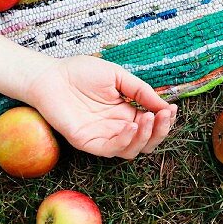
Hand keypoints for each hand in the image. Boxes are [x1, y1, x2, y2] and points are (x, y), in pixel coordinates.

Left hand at [25, 55, 176, 158]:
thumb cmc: (81, 73)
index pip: (152, 125)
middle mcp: (116, 128)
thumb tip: (165, 106)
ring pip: (132, 150)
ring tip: (149, 119)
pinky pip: (111, 149)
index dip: (165, 120)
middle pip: (146, 142)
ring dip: (145, 138)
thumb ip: (140, 91)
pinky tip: (132, 126)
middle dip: (160, 131)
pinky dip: (125, 141)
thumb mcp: (118, 76)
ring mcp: (102, 136)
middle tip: (164, 116)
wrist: (50, 74)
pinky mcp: (87, 142)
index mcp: (125, 113)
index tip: (172, 108)